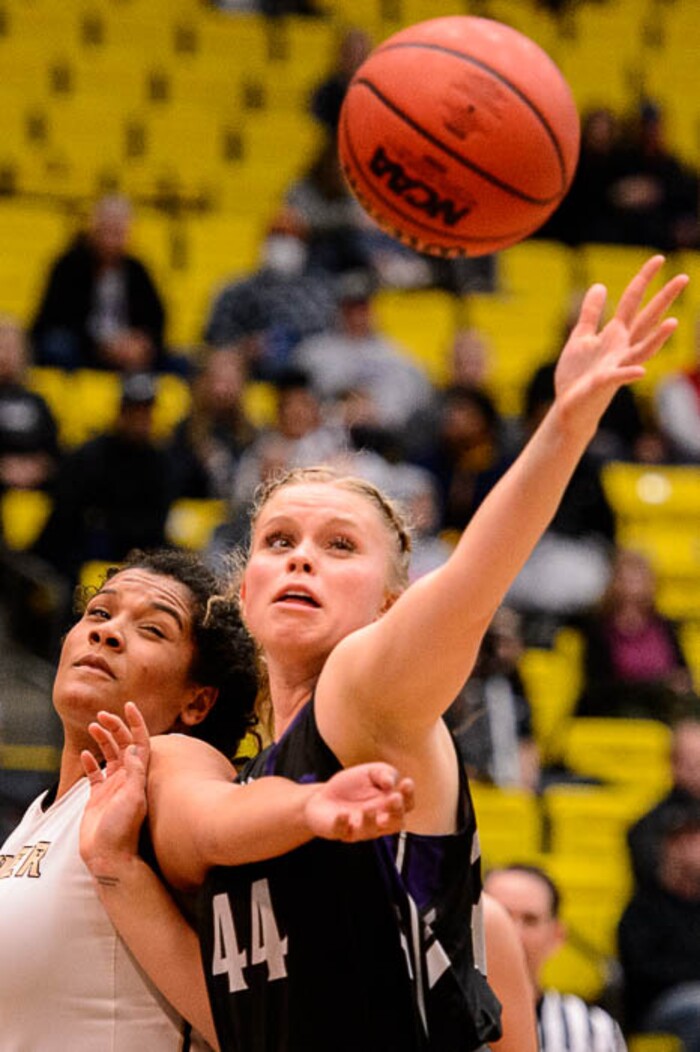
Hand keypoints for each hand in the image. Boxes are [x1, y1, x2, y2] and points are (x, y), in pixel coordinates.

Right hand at [79, 702, 149, 875]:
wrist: (109, 857)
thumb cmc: (123, 830)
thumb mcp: (133, 799)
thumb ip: (135, 774)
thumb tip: (135, 748)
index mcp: (138, 776)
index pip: (140, 742)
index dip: (136, 723)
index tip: (129, 706)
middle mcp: (128, 779)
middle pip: (124, 745)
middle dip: (115, 727)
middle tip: (102, 715)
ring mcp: (114, 787)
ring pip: (110, 756)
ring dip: (103, 740)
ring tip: (94, 726)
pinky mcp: (98, 797)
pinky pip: (95, 775)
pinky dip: (91, 763)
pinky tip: (86, 755)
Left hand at [304, 763, 414, 841]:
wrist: (322, 797)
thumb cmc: (352, 786)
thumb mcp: (370, 772)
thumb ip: (384, 773)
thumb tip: (391, 783)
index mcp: (389, 805)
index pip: (407, 805)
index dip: (409, 795)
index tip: (406, 782)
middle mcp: (379, 821)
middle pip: (396, 823)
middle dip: (396, 811)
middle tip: (394, 798)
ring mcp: (360, 828)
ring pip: (371, 832)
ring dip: (371, 821)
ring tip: (367, 809)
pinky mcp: (340, 831)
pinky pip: (343, 832)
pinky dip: (343, 824)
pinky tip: (343, 814)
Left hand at [554, 255, 687, 435]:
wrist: (570, 407)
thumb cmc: (577, 374)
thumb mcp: (580, 337)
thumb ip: (591, 313)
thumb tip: (600, 285)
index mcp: (615, 335)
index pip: (632, 302)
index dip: (644, 280)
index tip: (659, 258)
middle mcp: (621, 348)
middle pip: (646, 320)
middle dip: (663, 300)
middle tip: (683, 277)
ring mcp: (616, 366)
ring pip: (641, 350)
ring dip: (657, 338)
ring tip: (672, 323)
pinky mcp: (604, 383)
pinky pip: (619, 377)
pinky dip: (629, 374)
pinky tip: (641, 372)